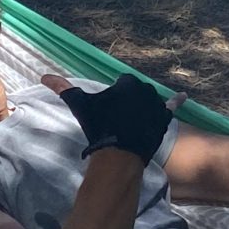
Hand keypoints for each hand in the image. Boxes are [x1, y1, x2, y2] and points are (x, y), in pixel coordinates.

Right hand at [43, 68, 177, 163]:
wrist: (120, 151)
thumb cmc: (99, 125)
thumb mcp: (79, 105)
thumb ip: (63, 88)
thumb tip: (44, 76)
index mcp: (126, 82)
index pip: (121, 83)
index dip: (115, 95)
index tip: (109, 108)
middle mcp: (145, 89)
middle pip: (136, 91)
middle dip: (129, 100)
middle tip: (119, 117)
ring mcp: (156, 105)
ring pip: (150, 100)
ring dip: (144, 106)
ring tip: (133, 121)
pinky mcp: (164, 119)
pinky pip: (172, 108)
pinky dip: (177, 102)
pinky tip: (184, 97)